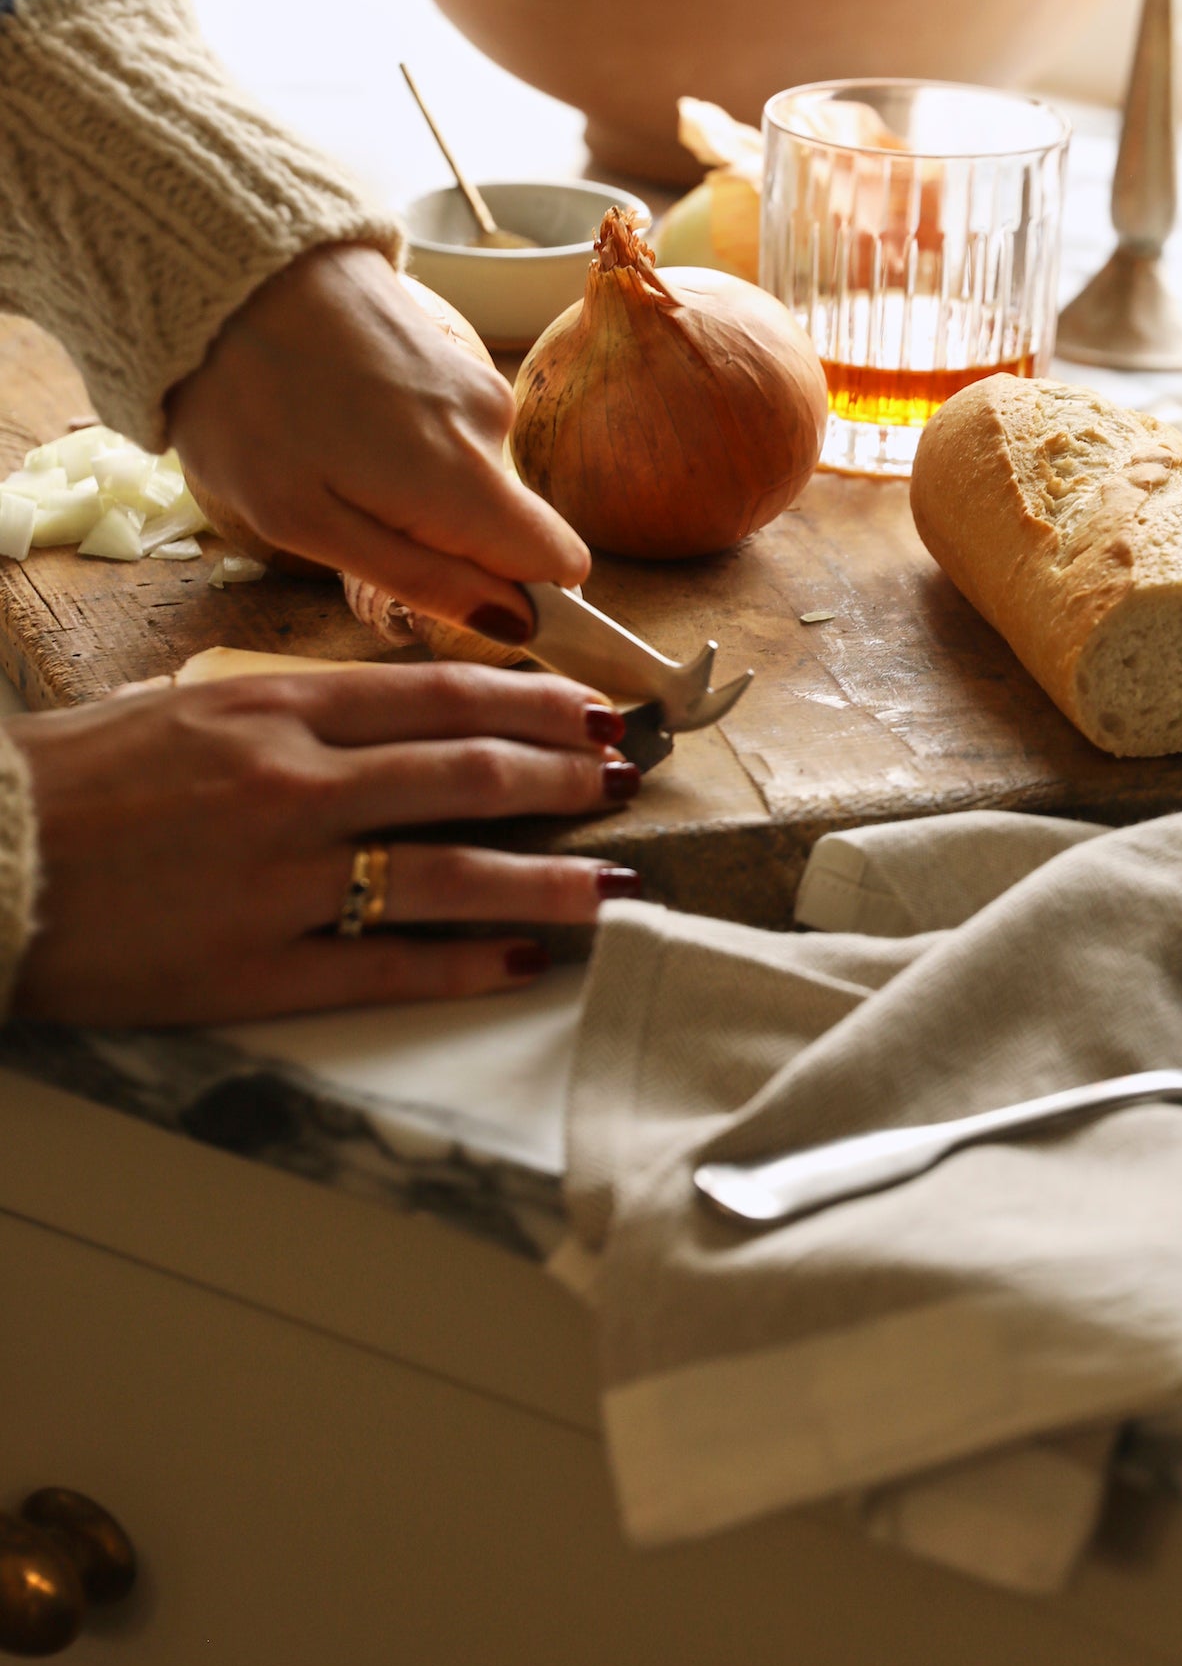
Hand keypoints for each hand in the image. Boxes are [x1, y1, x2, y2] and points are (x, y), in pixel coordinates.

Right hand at [8, 664, 642, 1023]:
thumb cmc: (71, 781)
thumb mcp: (187, 709)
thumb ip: (293, 716)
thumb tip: (398, 722)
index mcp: (271, 709)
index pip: (438, 696)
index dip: (534, 704)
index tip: (594, 710)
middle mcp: (291, 785)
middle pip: (465, 772)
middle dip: (562, 777)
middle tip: (626, 782)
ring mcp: (279, 881)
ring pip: (449, 871)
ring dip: (548, 877)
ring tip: (616, 882)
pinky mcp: (254, 968)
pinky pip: (387, 966)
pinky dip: (467, 963)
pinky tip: (526, 961)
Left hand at [167, 244, 587, 642]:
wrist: (227, 260)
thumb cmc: (247, 400)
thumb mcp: (306, 522)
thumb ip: (421, 579)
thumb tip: (515, 627)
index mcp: (467, 483)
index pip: (563, 566)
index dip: (524, 602)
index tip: (457, 602)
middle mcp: (495, 430)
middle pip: (505, 525)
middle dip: (440, 541)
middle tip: (340, 512)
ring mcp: (476, 383)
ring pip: (467, 475)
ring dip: (408, 484)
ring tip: (319, 449)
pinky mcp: (450, 352)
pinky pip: (446, 428)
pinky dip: (398, 436)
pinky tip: (330, 408)